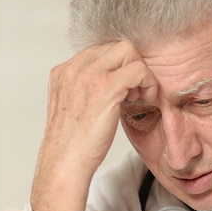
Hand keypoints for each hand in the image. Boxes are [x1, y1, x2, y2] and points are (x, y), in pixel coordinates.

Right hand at [30, 42, 157, 210]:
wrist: (65, 163)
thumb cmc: (73, 146)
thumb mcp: (74, 111)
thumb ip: (86, 93)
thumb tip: (111, 88)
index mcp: (63, 73)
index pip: (100, 52)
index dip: (119, 68)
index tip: (126, 90)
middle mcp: (73, 69)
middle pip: (115, 46)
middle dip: (132, 66)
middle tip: (136, 92)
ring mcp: (88, 75)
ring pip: (128, 51)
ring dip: (141, 72)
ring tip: (139, 97)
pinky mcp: (105, 87)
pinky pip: (138, 70)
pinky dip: (148, 82)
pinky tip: (145, 100)